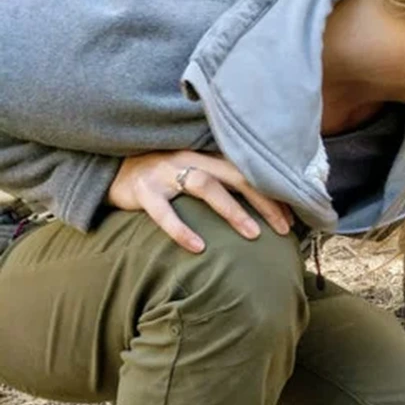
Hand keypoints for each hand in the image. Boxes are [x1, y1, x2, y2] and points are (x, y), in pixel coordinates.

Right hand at [107, 151, 293, 252]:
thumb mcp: (193, 175)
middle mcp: (189, 158)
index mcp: (205, 156)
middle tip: (284, 228)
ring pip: (205, 185)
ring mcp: (164, 171)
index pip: (247, 171)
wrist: (111, 171)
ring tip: (253, 235)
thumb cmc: (162, 179)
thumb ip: (221, 186)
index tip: (293, 218)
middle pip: (235, 175)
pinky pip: (163, 211)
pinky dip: (181, 230)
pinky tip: (199, 248)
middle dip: (263, 201)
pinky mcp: (142, 190)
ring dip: (232, 210)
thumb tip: (260, 214)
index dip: (271, 193)